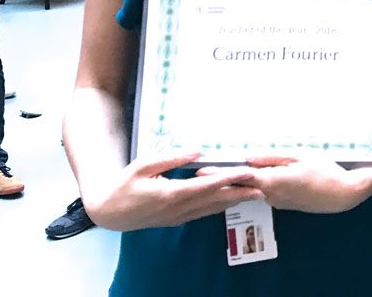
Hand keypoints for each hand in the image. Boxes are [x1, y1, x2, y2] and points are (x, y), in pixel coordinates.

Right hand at [83, 152, 262, 231]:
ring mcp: (178, 217)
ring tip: (254, 194)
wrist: (108, 212)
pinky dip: (219, 206)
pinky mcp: (176, 220)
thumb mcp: (144, 165)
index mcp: (171, 193)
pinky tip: (229, 201)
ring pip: (212, 209)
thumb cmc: (124, 184)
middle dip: (240, 193)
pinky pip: (203, 213)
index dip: (230, 178)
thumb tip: (198, 150)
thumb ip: (172, 158)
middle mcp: (178, 208)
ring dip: (233, 201)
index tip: (248, 172)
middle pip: (215, 200)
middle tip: (262, 187)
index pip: (207, 185)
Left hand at [201, 156, 371, 214]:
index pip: (240, 178)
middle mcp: (271, 196)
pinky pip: (263, 194)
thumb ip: (271, 159)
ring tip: (218, 175)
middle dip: (222, 180)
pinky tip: (246, 181)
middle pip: (241, 187)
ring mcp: (277, 202)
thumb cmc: (324, 171)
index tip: (200, 171)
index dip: (219, 174)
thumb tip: (248, 159)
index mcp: (273, 182)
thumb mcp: (298, 157)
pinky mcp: (284, 203)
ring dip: (236, 184)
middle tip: (201, 172)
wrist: (343, 194)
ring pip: (252, 191)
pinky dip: (251, 187)